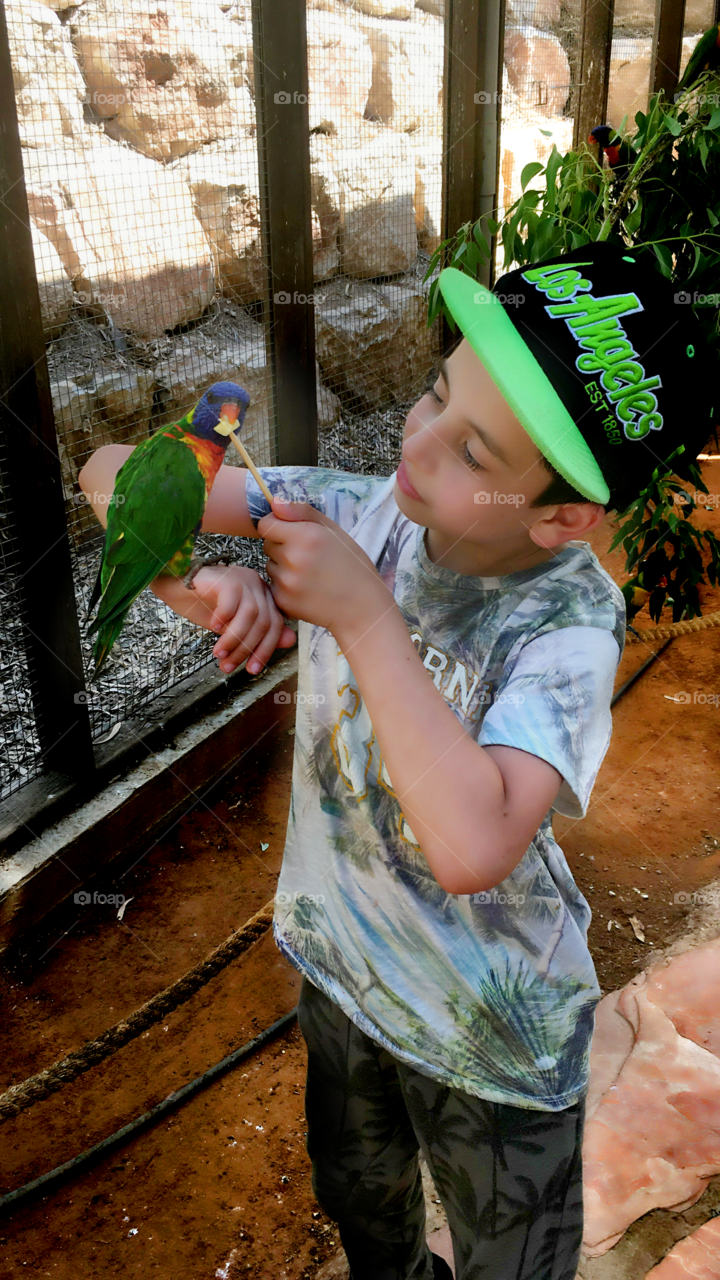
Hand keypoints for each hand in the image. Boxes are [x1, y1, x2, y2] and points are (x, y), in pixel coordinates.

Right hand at [191, 564, 296, 673]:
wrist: (172, 585)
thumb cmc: (202, 605)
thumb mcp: (231, 626)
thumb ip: (257, 633)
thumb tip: (290, 642)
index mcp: (262, 595)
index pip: (275, 625)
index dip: (265, 650)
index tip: (251, 670)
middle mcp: (256, 584)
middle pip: (264, 621)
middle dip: (246, 649)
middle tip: (228, 665)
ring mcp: (242, 578)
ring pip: (250, 615)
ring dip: (234, 639)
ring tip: (219, 653)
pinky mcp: (225, 577)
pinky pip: (231, 602)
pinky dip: (224, 619)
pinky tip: (213, 628)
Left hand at [256, 498, 393, 641]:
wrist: (361, 607)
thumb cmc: (352, 565)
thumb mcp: (335, 531)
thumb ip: (302, 512)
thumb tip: (274, 501)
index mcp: (306, 535)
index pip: (266, 524)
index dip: (276, 526)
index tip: (290, 533)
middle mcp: (292, 557)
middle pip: (267, 544)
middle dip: (282, 547)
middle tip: (307, 556)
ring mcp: (286, 581)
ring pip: (270, 566)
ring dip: (283, 567)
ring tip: (309, 575)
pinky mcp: (283, 600)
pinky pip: (273, 586)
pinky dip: (285, 587)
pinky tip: (307, 589)